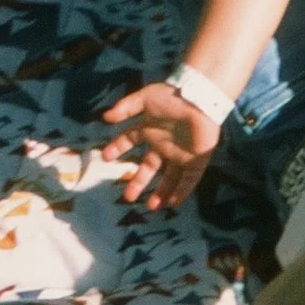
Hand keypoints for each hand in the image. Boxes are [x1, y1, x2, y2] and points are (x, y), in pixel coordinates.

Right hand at [99, 81, 220, 209]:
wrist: (199, 98)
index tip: (105, 158)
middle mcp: (163, 145)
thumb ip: (125, 107)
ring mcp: (180, 154)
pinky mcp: (196, 160)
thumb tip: (105, 117)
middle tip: (128, 197)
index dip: (117, 148)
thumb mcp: (145, 98)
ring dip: (160, 192)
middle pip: (148, 168)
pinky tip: (173, 203)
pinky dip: (181, 191)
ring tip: (151, 206)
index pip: (129, 141)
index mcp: (149, 130)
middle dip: (138, 182)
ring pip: (169, 178)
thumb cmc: (172, 97)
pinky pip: (188, 179)